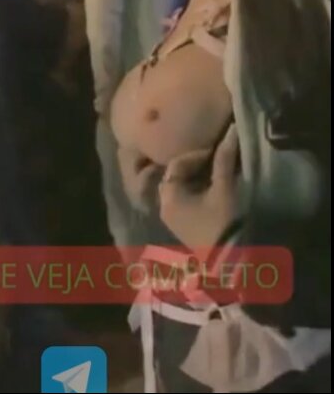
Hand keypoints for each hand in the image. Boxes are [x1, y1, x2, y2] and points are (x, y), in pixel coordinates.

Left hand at [158, 125, 239, 250]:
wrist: (229, 262)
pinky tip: (213, 189)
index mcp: (169, 196)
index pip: (176, 165)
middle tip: (215, 160)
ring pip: (179, 188)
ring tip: (216, 172)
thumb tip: (230, 131)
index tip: (216, 152)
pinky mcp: (181, 227)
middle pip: (174, 176)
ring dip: (195, 178)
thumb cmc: (224, 223)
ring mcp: (171, 219)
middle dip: (194, 166)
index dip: (196, 155)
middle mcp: (164, 207)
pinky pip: (183, 201)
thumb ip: (224, 160)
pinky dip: (195, 191)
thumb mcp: (224, 189)